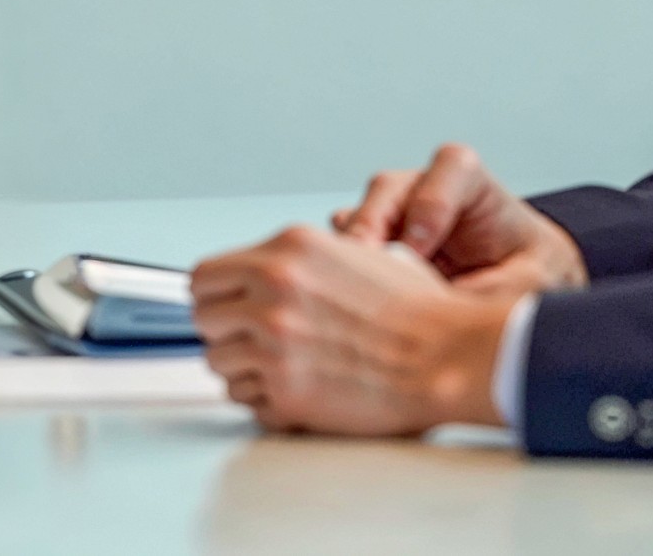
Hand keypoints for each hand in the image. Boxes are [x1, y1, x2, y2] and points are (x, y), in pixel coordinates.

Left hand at [189, 222, 519, 434]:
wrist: (448, 355)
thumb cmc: (415, 311)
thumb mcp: (350, 252)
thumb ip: (293, 260)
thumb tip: (254, 274)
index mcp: (286, 250)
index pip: (204, 276)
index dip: (216, 297)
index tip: (229, 309)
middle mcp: (273, 291)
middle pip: (204, 319)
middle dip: (227, 332)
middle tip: (257, 342)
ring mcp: (275, 343)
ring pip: (218, 363)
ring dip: (245, 370)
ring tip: (285, 368)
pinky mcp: (287, 393)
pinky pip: (247, 401)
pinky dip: (266, 402)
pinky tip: (300, 391)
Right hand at [335, 142, 587, 300]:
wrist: (519, 288)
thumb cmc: (531, 271)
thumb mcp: (536, 278)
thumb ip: (505, 286)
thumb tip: (464, 310)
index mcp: (474, 184)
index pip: (451, 166)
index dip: (431, 202)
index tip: (421, 246)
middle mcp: (426, 190)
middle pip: (389, 188)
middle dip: (373, 227)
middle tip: (369, 268)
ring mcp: (394, 217)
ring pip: (358, 217)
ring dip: (353, 255)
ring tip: (356, 292)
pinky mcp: (373, 246)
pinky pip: (342, 250)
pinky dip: (342, 274)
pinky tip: (352, 303)